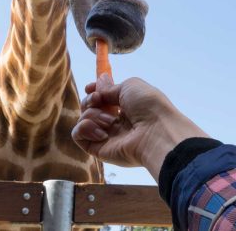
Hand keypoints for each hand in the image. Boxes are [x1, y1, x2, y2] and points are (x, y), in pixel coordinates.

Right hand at [73, 75, 207, 179]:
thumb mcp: (130, 86)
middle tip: (98, 99)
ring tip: (110, 120)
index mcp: (125, 107)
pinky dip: (86, 128)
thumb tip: (98, 85)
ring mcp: (105, 136)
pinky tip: (102, 132)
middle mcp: (114, 122)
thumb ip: (109, 88)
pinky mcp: (97, 149)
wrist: (156, 132)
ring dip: (92, 114)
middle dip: (90, 100)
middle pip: (89, 108)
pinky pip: (79, 135)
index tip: (90, 88)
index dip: (94, 92)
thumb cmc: (148, 106)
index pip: (101, 99)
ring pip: (83, 119)